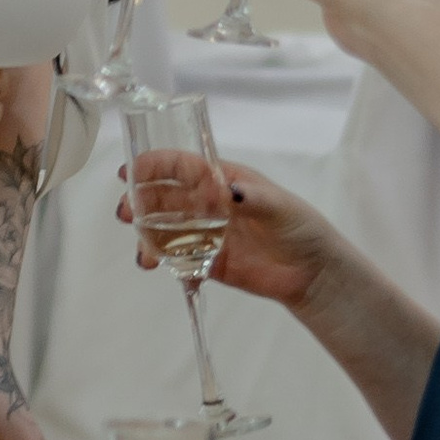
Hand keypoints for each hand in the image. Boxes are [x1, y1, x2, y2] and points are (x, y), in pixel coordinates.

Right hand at [118, 152, 338, 308]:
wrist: (313, 274)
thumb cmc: (300, 228)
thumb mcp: (280, 208)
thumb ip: (254, 199)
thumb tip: (230, 191)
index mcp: (222, 181)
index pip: (181, 166)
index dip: (154, 165)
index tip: (129, 172)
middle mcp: (208, 204)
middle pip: (164, 198)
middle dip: (140, 202)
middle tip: (126, 215)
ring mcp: (206, 234)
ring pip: (164, 230)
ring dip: (147, 236)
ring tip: (144, 254)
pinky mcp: (208, 263)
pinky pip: (177, 260)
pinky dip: (163, 262)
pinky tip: (158, 267)